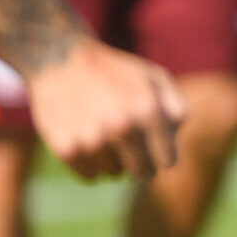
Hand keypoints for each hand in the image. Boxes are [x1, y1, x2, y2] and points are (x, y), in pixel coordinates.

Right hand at [25, 41, 185, 179]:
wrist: (60, 60)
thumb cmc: (115, 72)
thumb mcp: (153, 76)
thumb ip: (176, 107)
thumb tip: (177, 138)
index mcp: (147, 109)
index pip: (167, 160)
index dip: (163, 155)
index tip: (156, 149)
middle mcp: (121, 127)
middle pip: (142, 172)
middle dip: (142, 163)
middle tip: (132, 147)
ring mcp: (92, 140)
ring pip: (114, 174)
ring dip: (113, 161)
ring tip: (105, 135)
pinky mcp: (66, 149)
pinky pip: (89, 176)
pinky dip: (91, 165)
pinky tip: (87, 141)